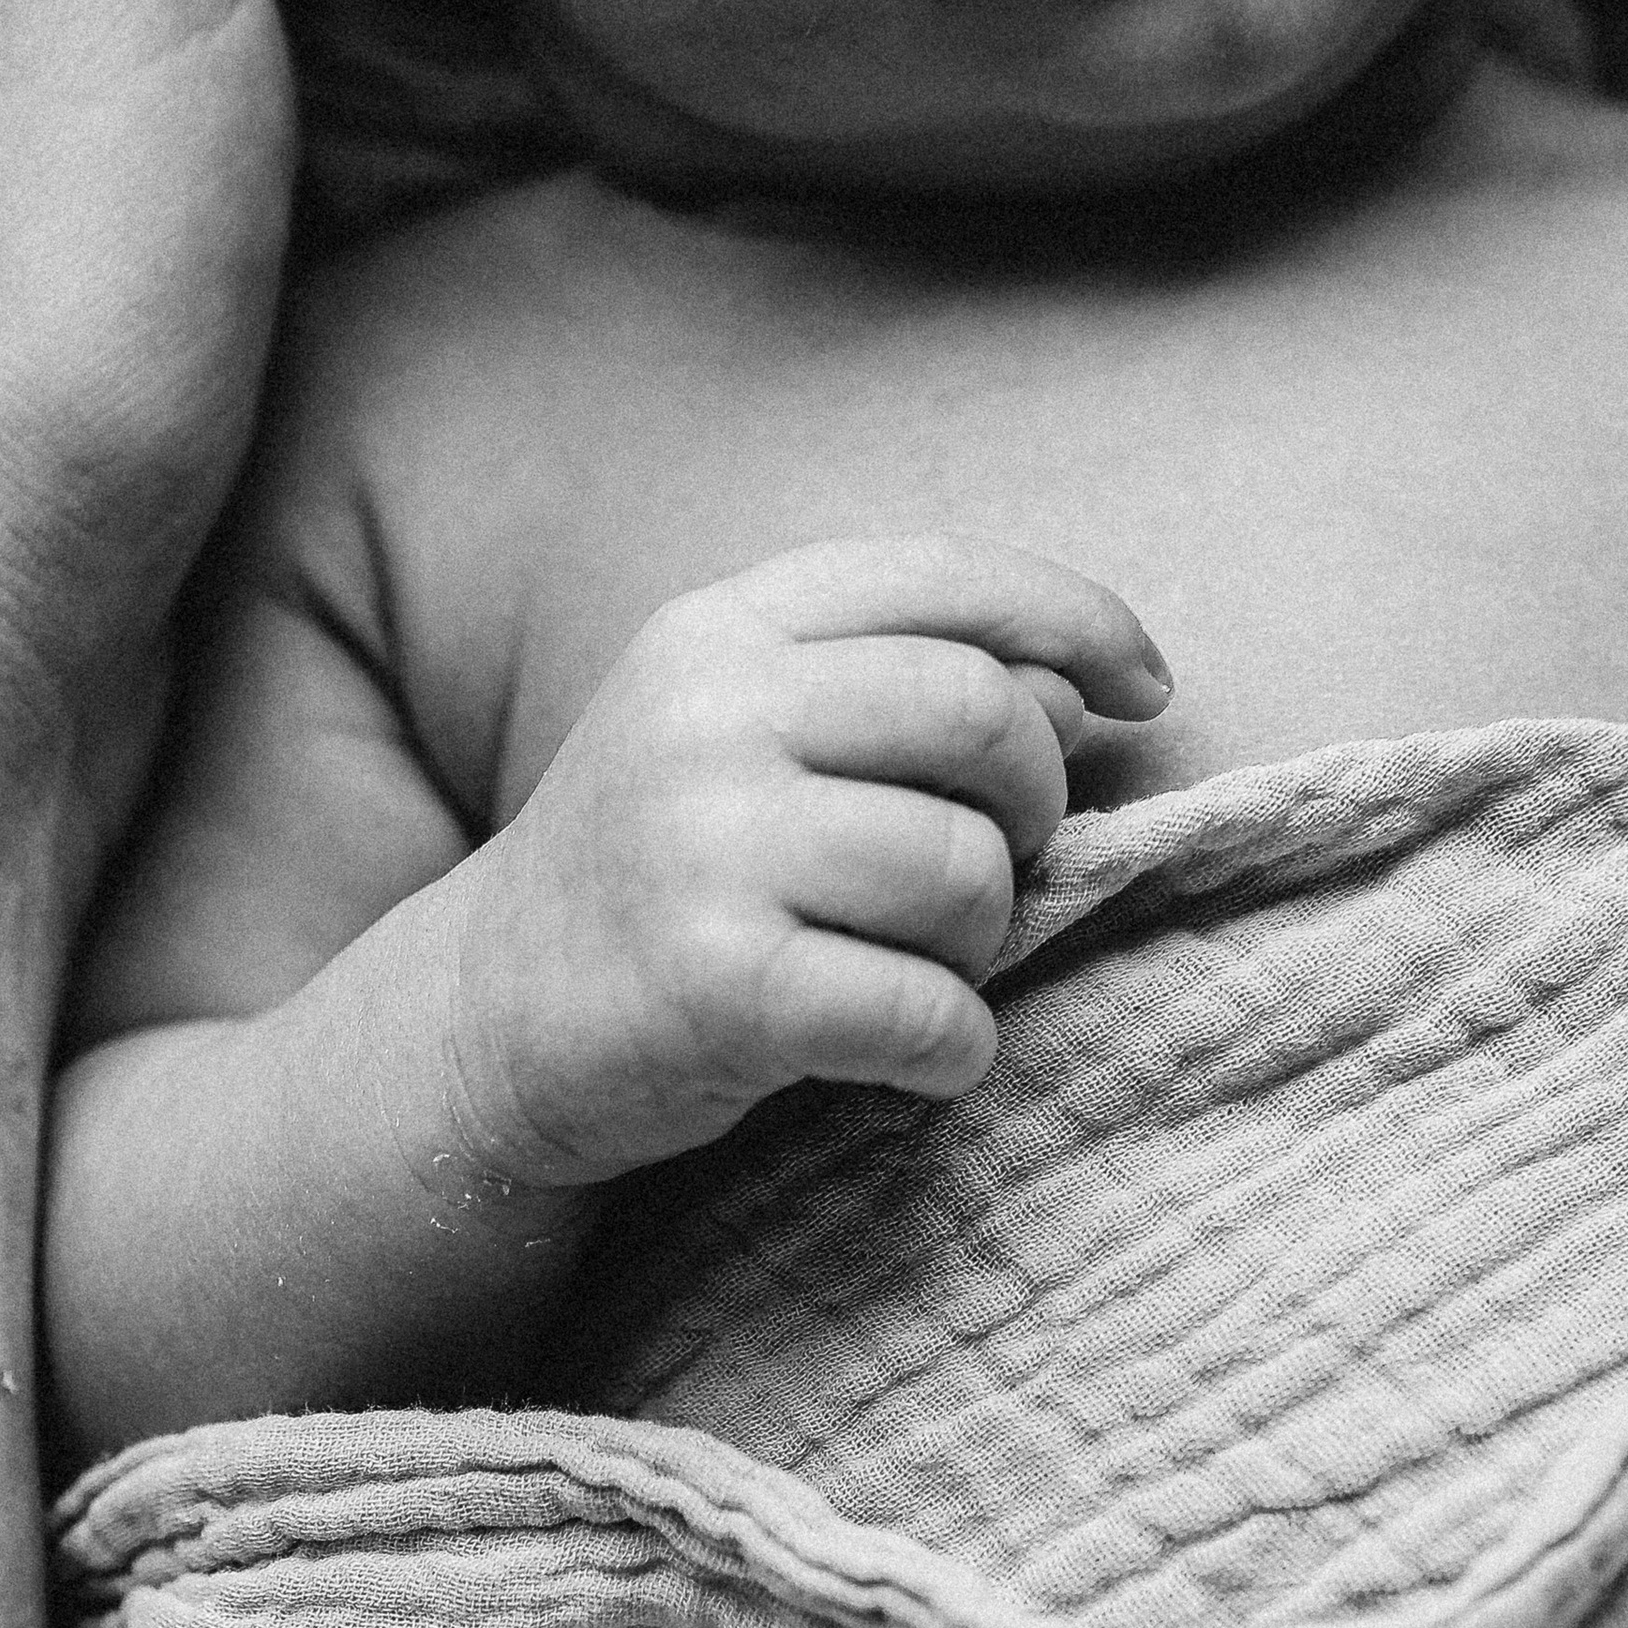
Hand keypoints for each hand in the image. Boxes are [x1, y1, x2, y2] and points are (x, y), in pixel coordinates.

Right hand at [442, 536, 1171, 1186]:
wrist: (481, 1019)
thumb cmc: (659, 864)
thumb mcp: (741, 726)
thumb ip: (894, 680)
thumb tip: (1087, 689)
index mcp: (724, 626)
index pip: (948, 578)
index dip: (1079, 620)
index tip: (1146, 687)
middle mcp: (709, 713)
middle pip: (984, 715)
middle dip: (1040, 800)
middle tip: (1009, 863)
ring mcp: (706, 845)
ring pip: (968, 870)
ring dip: (988, 939)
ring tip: (930, 965)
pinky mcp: (718, 985)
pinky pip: (927, 1009)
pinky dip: (958, 1044)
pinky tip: (919, 1049)